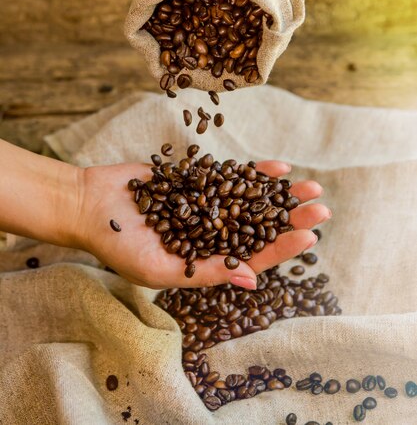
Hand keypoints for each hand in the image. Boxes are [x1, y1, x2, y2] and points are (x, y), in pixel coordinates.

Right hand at [77, 159, 328, 289]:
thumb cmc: (118, 245)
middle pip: (260, 227)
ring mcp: (206, 206)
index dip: (281, 248)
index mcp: (206, 262)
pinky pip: (231, 176)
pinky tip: (278, 168)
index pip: (252, 257)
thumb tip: (253, 282)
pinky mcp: (197, 181)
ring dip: (280, 195)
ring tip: (311, 187)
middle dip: (290, 218)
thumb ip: (207, 273)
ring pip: (252, 200)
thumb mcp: (161, 268)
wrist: (91, 203)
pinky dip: (253, 172)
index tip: (308, 237)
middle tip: (322, 208)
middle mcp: (211, 234)